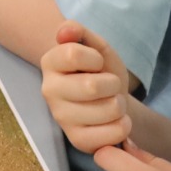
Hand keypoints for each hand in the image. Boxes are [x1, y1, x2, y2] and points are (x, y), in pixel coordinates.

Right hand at [39, 18, 137, 152]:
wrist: (110, 100)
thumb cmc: (101, 71)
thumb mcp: (96, 46)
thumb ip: (80, 32)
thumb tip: (64, 31)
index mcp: (50, 63)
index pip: (72, 55)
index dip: (95, 58)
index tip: (96, 63)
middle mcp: (48, 91)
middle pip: (92, 86)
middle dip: (113, 84)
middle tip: (110, 86)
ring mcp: (61, 118)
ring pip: (107, 110)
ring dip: (120, 105)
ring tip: (112, 103)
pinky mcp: (77, 140)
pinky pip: (112, 133)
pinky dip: (123, 125)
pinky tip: (114, 121)